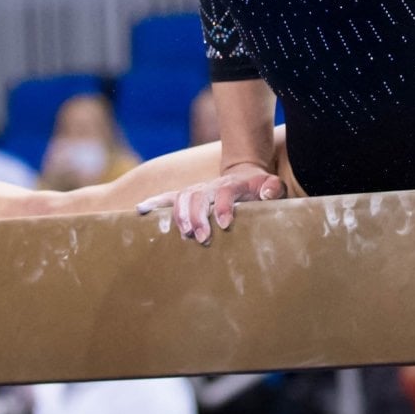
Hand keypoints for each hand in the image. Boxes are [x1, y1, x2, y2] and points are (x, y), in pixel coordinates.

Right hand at [137, 162, 286, 243]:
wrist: (244, 175)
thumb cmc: (260, 187)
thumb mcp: (273, 186)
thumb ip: (274, 189)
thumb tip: (267, 193)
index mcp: (233, 185)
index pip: (225, 193)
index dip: (224, 207)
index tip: (224, 224)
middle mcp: (212, 186)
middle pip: (199, 196)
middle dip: (199, 216)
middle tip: (202, 238)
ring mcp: (198, 190)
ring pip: (183, 197)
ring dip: (180, 215)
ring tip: (185, 235)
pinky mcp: (188, 196)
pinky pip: (168, 197)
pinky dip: (154, 203)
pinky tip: (140, 211)